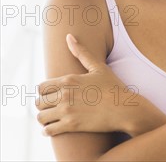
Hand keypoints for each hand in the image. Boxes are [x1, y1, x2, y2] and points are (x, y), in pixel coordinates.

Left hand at [36, 34, 153, 136]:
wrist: (126, 108)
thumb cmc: (114, 87)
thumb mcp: (98, 67)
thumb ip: (81, 52)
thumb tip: (68, 36)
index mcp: (69, 80)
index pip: (41, 87)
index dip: (44, 92)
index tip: (51, 95)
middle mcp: (64, 95)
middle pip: (39, 102)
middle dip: (44, 105)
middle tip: (51, 107)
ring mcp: (67, 111)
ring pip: (41, 117)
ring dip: (44, 118)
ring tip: (51, 118)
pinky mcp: (71, 126)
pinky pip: (48, 131)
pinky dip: (47, 131)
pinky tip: (52, 128)